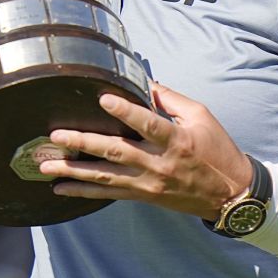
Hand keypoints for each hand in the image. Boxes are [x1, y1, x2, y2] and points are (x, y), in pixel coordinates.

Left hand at [39, 82, 252, 218]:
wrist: (231, 195)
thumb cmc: (217, 149)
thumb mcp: (201, 116)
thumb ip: (171, 99)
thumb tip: (143, 81)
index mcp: (176, 140)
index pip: (148, 123)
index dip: (126, 111)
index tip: (103, 98)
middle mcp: (159, 163)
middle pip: (117, 152)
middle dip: (84, 143)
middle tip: (57, 135)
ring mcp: (149, 183)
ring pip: (106, 177)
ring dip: (74, 171)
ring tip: (47, 164)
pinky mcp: (144, 196)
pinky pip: (109, 194)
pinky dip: (83, 192)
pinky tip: (61, 188)